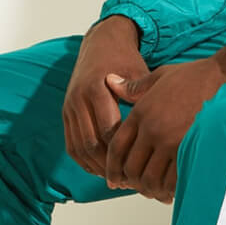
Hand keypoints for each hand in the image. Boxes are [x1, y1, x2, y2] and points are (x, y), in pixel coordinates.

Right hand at [62, 16, 150, 179]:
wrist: (101, 43)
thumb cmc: (125, 60)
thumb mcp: (138, 73)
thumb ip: (143, 98)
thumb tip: (159, 127)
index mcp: (97, 88)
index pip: (109, 130)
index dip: (123, 151)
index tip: (139, 165)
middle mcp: (79, 99)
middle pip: (91, 144)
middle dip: (109, 165)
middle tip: (128, 180)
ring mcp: (69, 107)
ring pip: (79, 148)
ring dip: (96, 167)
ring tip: (116, 179)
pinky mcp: (66, 113)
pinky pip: (71, 145)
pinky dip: (84, 161)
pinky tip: (101, 169)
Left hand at [103, 47, 225, 203]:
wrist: (225, 77)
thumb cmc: (195, 76)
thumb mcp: (159, 76)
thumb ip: (133, 87)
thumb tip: (110, 81)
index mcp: (141, 113)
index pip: (117, 148)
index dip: (112, 168)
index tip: (113, 179)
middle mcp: (152, 129)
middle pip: (131, 167)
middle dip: (130, 182)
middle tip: (137, 187)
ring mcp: (171, 142)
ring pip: (150, 178)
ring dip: (150, 189)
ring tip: (154, 191)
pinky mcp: (191, 150)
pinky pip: (173, 181)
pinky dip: (169, 190)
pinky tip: (170, 191)